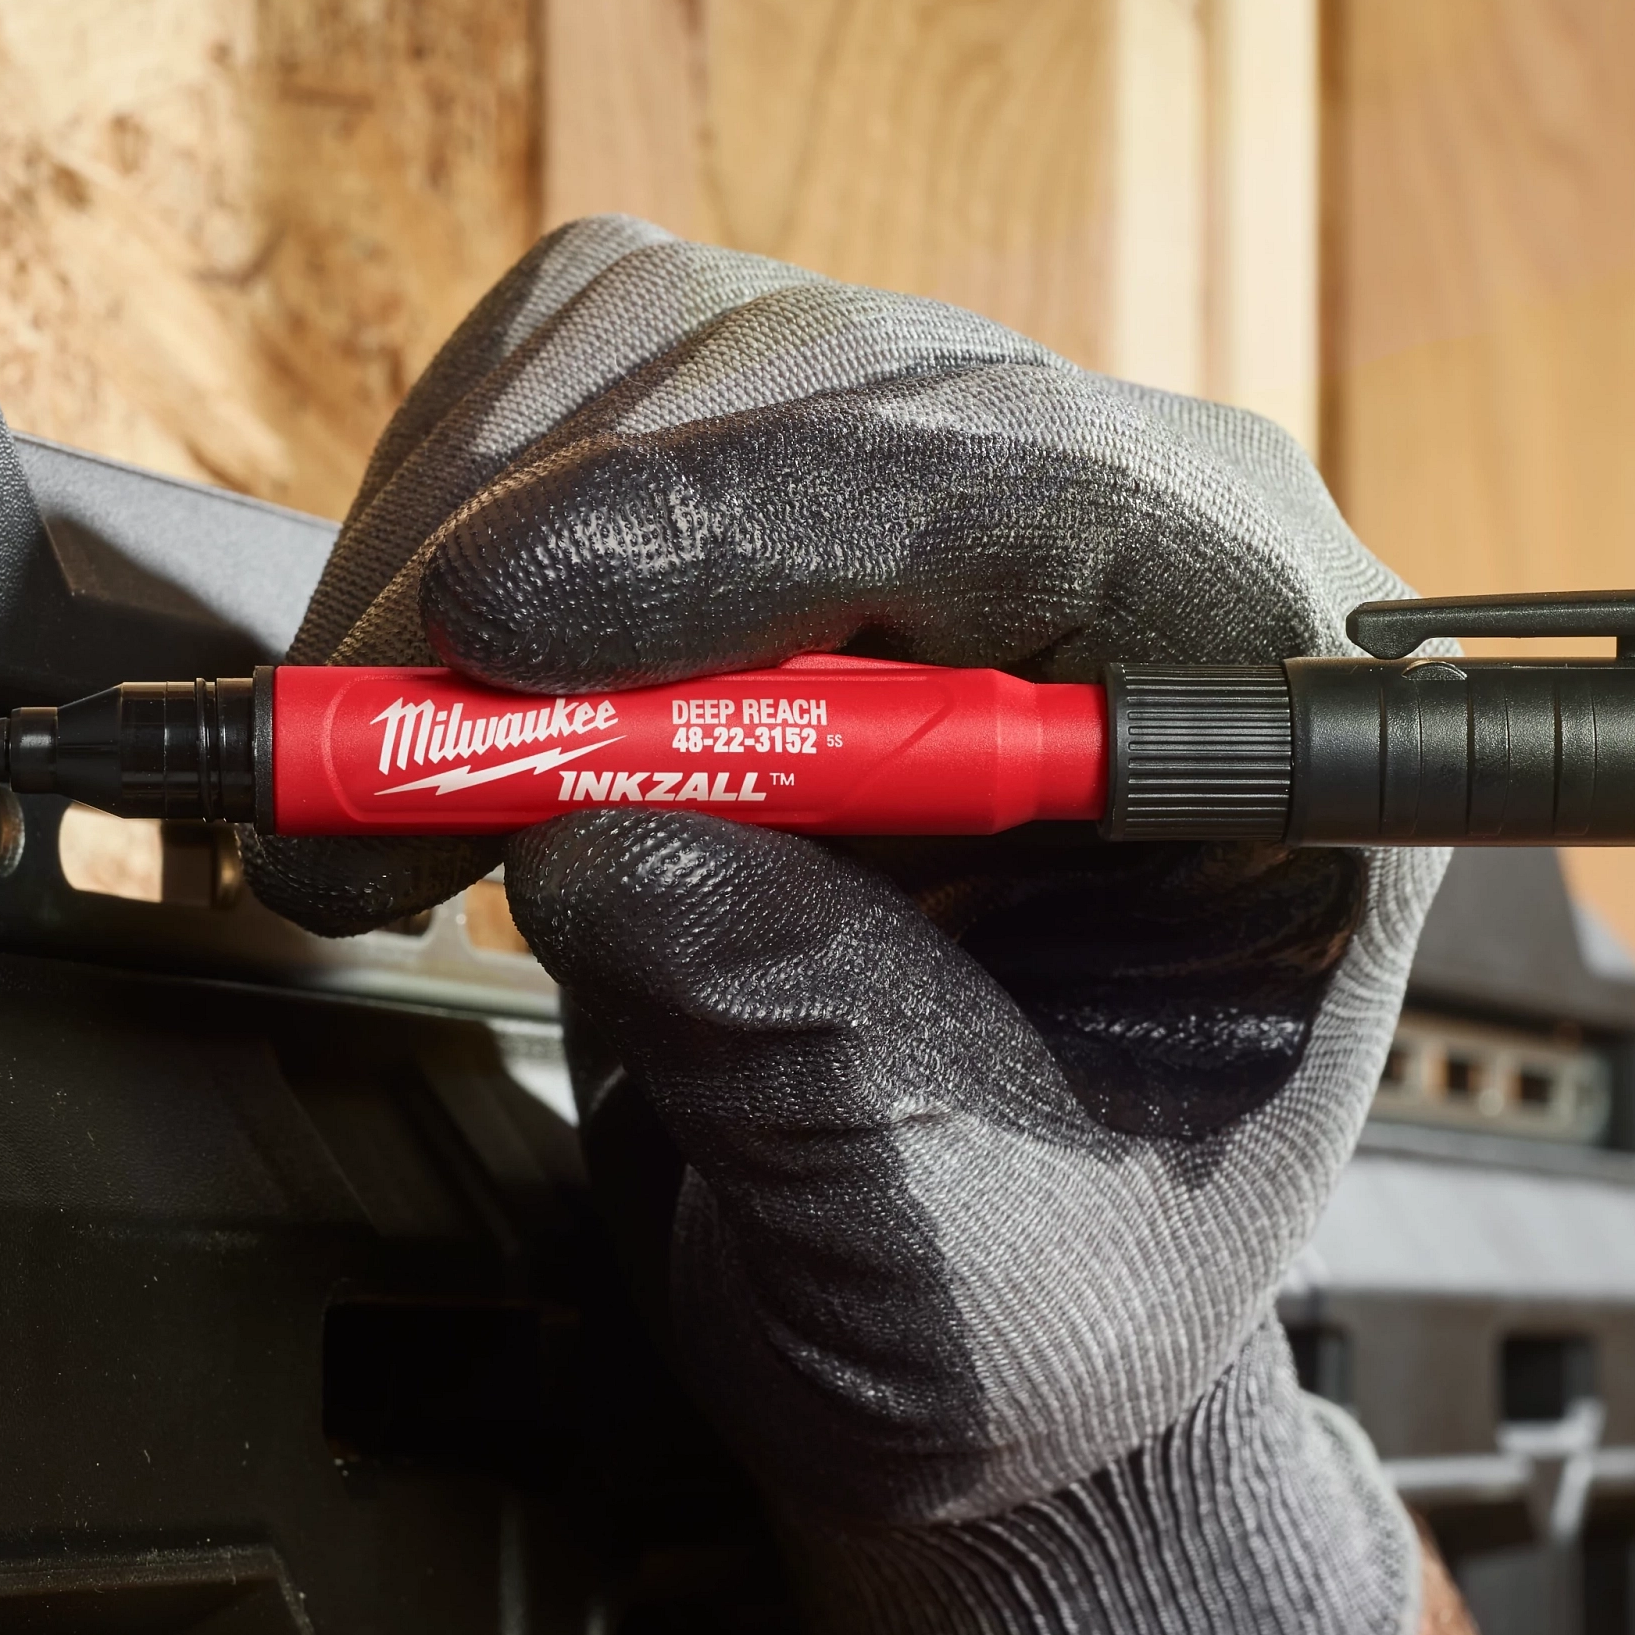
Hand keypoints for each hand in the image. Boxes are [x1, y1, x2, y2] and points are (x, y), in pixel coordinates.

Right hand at [255, 218, 1445, 1634]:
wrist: (966, 1283)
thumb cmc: (1035, 1286)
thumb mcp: (963, 1272)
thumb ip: (819, 1066)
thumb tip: (607, 853)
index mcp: (1275, 717)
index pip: (1045, 507)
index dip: (765, 527)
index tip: (512, 631)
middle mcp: (1134, 533)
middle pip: (829, 387)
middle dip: (549, 566)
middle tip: (359, 797)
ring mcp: (951, 469)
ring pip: (672, 348)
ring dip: (454, 549)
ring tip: (362, 821)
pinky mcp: (786, 466)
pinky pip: (587, 370)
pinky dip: (442, 516)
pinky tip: (415, 724)